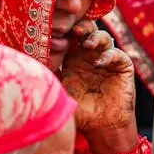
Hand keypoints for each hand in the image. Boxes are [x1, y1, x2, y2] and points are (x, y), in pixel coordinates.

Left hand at [61, 20, 137, 153]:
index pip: (71, 38)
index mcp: (74, 60)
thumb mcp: (61, 92)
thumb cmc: (80, 112)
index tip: (58, 29)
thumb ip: (51, 77)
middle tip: (74, 29)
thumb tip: (30, 64)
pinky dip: (108, 55)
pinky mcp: (122, 66)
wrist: (101, 127)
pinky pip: (117, 54)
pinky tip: (99, 63)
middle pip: (88, 32)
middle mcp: (91, 56)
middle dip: (82, 27)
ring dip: (95, 37)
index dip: (66, 31)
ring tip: (87, 44)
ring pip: (103, 38)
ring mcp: (108, 59)